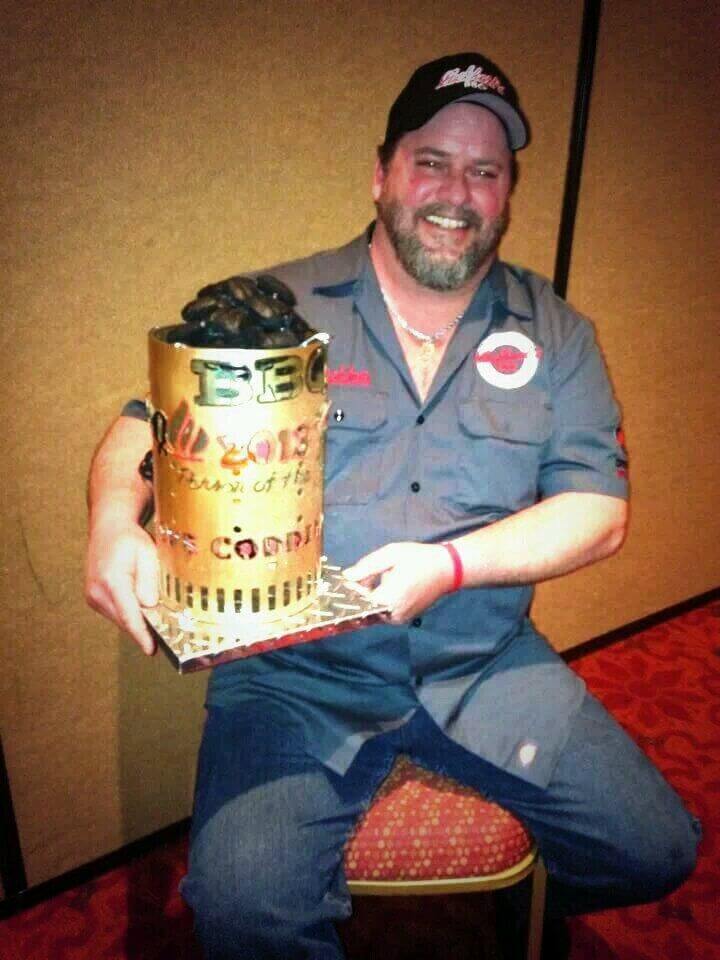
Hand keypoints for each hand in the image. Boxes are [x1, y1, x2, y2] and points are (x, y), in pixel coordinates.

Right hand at [85, 517, 159, 654]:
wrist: (108, 528)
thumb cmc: (129, 539)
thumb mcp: (147, 553)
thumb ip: (148, 579)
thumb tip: (149, 605)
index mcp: (111, 581)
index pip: (129, 615)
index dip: (141, 635)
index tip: (151, 650)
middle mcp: (97, 592)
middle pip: (124, 621)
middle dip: (143, 630)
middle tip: (165, 637)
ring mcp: (92, 596)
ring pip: (119, 619)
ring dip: (136, 621)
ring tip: (155, 621)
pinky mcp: (93, 598)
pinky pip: (115, 613)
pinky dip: (128, 614)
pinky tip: (141, 608)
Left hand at [343, 542, 454, 624]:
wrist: (447, 569)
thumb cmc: (419, 559)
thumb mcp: (390, 555)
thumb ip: (367, 567)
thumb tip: (347, 576)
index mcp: (388, 599)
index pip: (359, 599)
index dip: (351, 588)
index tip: (346, 578)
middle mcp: (393, 614)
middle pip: (366, 606)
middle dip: (362, 592)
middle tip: (363, 574)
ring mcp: (400, 618)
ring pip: (375, 610)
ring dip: (372, 596)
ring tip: (382, 577)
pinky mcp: (406, 618)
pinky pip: (386, 611)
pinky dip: (382, 600)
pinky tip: (389, 584)